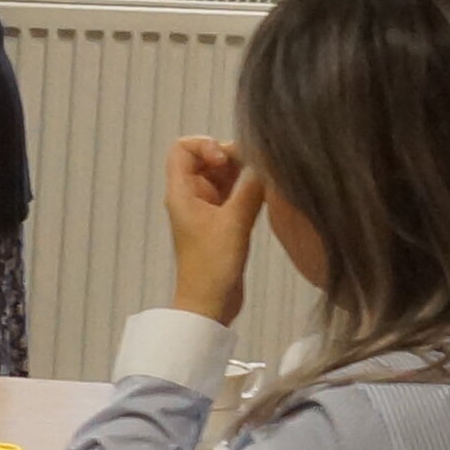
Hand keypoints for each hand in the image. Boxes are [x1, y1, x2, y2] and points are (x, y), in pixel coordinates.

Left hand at [161, 135, 267, 325]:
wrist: (210, 304)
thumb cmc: (213, 266)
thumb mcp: (234, 223)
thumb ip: (250, 189)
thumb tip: (267, 161)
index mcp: (181, 193)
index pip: (182, 149)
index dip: (205, 145)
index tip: (225, 160)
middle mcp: (192, 196)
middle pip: (207, 157)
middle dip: (232, 155)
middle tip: (256, 168)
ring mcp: (208, 208)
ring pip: (224, 175)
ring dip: (243, 172)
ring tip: (265, 179)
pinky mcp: (223, 220)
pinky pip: (235, 192)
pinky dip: (249, 187)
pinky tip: (267, 192)